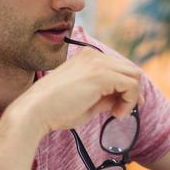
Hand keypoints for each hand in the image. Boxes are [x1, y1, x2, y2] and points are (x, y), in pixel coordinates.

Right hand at [11, 46, 143, 135]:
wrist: (35, 111)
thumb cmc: (55, 110)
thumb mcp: (86, 100)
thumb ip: (105, 96)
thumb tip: (122, 99)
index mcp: (87, 58)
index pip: (118, 68)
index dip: (126, 88)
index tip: (122, 106)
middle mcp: (93, 55)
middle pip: (129, 69)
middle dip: (132, 92)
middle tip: (123, 111)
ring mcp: (97, 63)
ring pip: (134, 75)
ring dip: (132, 97)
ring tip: (117, 114)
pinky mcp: (101, 75)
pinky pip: (131, 85)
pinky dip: (130, 101)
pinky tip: (116, 114)